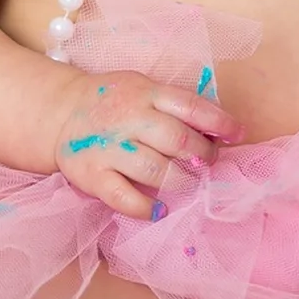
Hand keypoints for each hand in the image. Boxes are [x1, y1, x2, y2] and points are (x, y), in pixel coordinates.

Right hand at [53, 70, 243, 219]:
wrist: (60, 111)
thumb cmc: (113, 102)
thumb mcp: (143, 89)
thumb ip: (175, 105)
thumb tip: (220, 129)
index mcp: (144, 94)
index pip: (191, 106)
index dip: (220, 122)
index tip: (237, 134)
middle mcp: (128, 119)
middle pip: (177, 141)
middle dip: (202, 155)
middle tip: (207, 162)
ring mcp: (108, 148)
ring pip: (156, 171)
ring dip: (181, 182)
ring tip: (187, 183)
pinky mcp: (92, 175)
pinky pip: (124, 197)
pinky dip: (146, 208)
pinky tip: (159, 209)